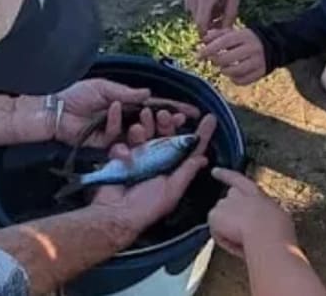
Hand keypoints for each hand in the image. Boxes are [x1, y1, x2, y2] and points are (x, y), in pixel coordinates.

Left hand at [52, 79, 199, 147]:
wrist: (55, 111)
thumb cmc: (76, 94)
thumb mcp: (103, 88)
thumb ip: (125, 93)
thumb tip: (148, 93)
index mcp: (127, 102)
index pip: (155, 105)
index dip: (174, 109)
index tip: (193, 113)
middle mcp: (126, 118)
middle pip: (153, 123)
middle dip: (168, 123)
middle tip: (181, 122)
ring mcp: (117, 132)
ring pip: (139, 136)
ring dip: (147, 131)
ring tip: (149, 125)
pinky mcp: (106, 145)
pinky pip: (119, 142)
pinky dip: (119, 134)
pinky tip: (118, 124)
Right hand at [90, 114, 216, 241]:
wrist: (115, 212)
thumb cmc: (146, 207)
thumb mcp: (171, 190)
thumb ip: (186, 173)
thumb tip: (203, 158)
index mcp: (172, 170)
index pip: (190, 150)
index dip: (200, 134)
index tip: (210, 118)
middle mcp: (158, 161)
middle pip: (166, 136)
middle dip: (167, 123)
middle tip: (165, 114)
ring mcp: (139, 157)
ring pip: (146, 134)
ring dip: (146, 124)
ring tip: (144, 117)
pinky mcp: (121, 156)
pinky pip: (124, 141)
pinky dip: (124, 139)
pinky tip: (124, 146)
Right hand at [184, 0, 241, 34]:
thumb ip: (230, 16)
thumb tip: (224, 32)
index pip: (200, 22)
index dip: (204, 32)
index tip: (210, 38)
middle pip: (196, 18)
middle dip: (206, 23)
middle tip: (218, 20)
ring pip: (192, 11)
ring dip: (202, 14)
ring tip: (215, 7)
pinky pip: (190, 3)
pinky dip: (198, 6)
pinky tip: (209, 0)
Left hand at [197, 27, 266, 84]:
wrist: (272, 45)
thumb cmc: (245, 39)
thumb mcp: (233, 33)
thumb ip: (217, 35)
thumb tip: (203, 41)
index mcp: (243, 36)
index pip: (223, 42)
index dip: (208, 49)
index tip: (199, 55)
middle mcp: (251, 48)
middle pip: (227, 59)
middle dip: (215, 61)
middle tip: (213, 60)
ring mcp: (257, 61)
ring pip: (234, 71)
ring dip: (224, 71)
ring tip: (223, 67)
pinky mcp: (260, 73)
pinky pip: (242, 81)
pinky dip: (234, 79)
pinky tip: (232, 74)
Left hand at [208, 168, 296, 257]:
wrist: (267, 234)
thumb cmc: (278, 231)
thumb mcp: (277, 218)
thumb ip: (264, 215)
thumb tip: (259, 223)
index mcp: (256, 195)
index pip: (239, 181)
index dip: (226, 175)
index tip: (215, 170)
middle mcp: (239, 195)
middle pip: (228, 200)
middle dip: (231, 211)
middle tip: (241, 230)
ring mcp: (225, 203)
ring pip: (221, 218)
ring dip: (228, 228)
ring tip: (245, 241)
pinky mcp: (215, 215)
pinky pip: (215, 231)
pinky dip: (223, 239)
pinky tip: (236, 243)